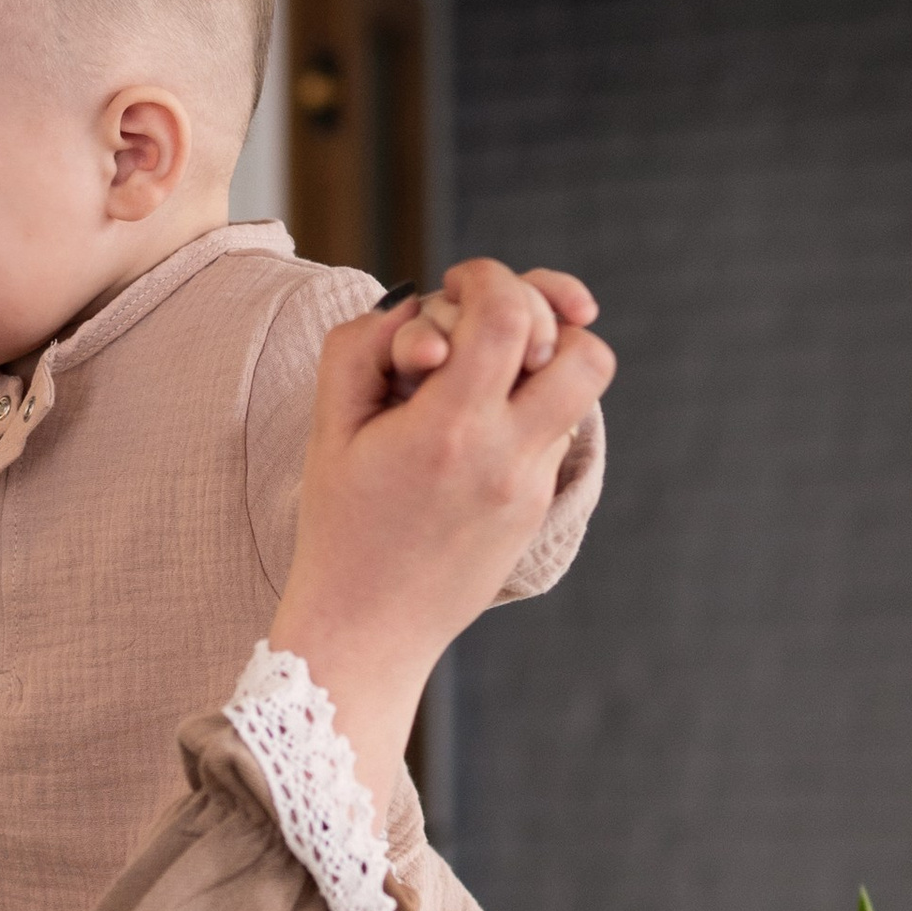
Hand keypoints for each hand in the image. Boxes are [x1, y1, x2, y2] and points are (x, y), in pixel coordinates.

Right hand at [272, 255, 613, 807]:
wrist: (366, 632)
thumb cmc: (337, 527)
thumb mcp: (326, 428)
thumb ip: (360, 347)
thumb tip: (415, 306)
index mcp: (448, 431)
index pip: (509, 316)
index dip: (489, 278)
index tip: (456, 285)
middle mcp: (506, 458)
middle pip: (584, 351)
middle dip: (543, 313)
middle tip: (490, 325)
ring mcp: (531, 487)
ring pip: (582, 389)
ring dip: (547, 360)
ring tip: (493, 368)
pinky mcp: (538, 508)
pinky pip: (557, 429)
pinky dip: (527, 406)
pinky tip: (475, 423)